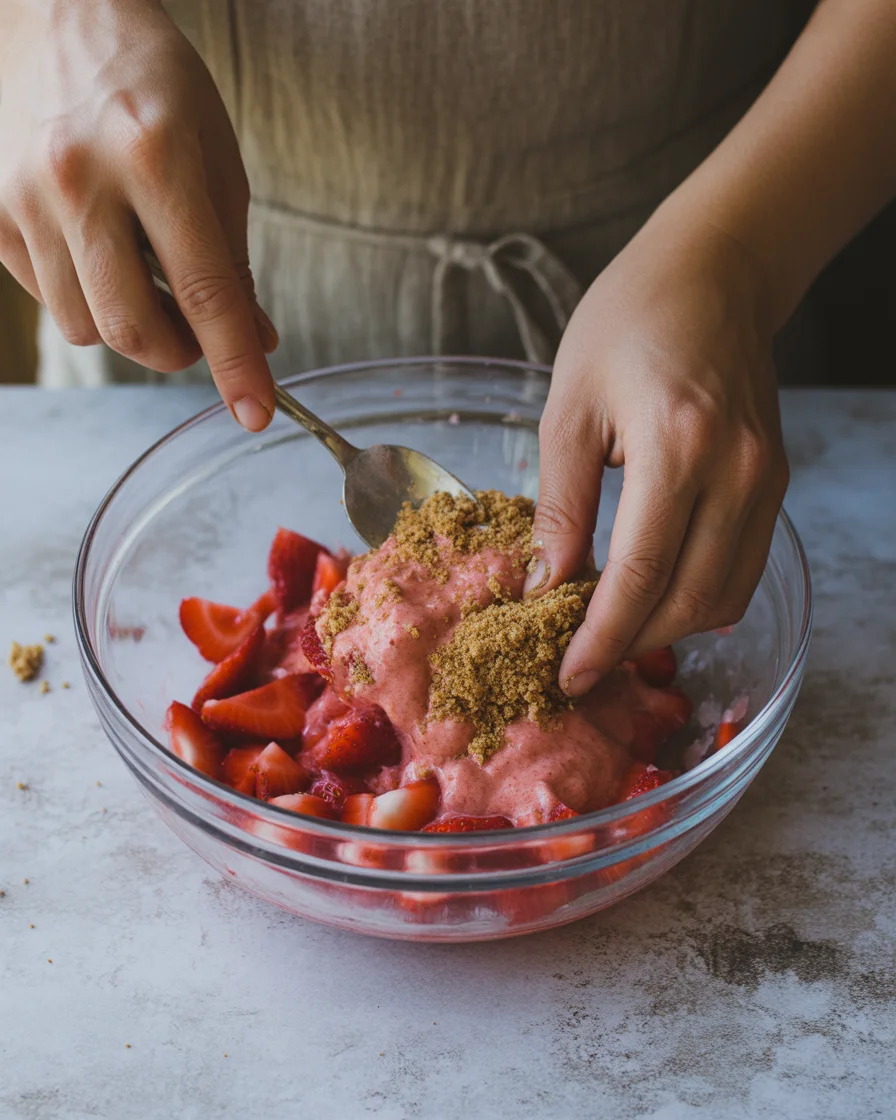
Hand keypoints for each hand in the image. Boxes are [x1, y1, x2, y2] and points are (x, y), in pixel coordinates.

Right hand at [0, 0, 276, 428]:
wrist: (55, 13)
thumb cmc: (152, 81)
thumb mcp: (218, 160)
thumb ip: (233, 260)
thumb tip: (254, 342)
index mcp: (154, 155)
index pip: (205, 291)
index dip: (234, 364)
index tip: (255, 412)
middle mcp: (79, 178)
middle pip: (131, 328)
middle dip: (178, 354)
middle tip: (198, 332)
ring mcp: (24, 196)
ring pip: (86, 326)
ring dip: (130, 326)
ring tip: (146, 274)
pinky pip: (49, 300)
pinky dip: (88, 297)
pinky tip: (102, 251)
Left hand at [526, 211, 788, 695]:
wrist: (713, 272)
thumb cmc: (627, 323)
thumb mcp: (569, 406)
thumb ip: (560, 502)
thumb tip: (548, 585)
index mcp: (678, 446)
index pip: (639, 576)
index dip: (599, 638)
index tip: (567, 675)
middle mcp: (737, 471)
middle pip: (687, 600)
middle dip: (630, 643)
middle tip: (580, 659)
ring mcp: (766, 479)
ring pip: (723, 596)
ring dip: (666, 628)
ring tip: (611, 631)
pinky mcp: (775, 481)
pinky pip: (743, 568)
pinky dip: (699, 597)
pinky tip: (655, 595)